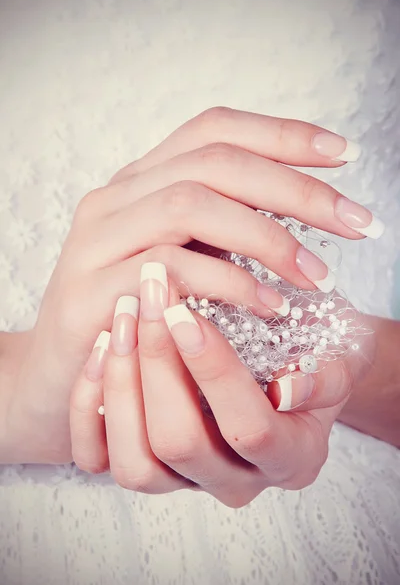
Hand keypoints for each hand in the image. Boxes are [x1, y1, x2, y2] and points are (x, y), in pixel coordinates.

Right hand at [5, 108, 376, 463]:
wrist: (60, 374)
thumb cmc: (134, 315)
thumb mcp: (178, 259)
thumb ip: (218, 228)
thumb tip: (296, 209)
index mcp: (139, 182)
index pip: (213, 130)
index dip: (281, 134)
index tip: (343, 155)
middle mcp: (115, 199)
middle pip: (212, 163)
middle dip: (294, 189)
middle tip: (356, 223)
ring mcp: (97, 242)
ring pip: (190, 206)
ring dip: (267, 238)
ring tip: (317, 275)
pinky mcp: (89, 292)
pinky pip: (170, 270)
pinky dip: (230, 284)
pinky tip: (270, 306)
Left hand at [70, 263, 371, 507]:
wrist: (286, 368)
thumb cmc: (313, 354)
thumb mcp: (340, 354)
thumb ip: (330, 374)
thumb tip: (290, 388)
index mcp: (291, 458)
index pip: (249, 430)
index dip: (214, 372)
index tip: (184, 310)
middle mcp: (236, 481)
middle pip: (180, 444)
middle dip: (157, 364)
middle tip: (147, 297)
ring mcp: (186, 482)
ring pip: (136, 465)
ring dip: (121, 383)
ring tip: (124, 316)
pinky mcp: (146, 470)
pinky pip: (100, 459)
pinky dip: (90, 406)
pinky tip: (101, 348)